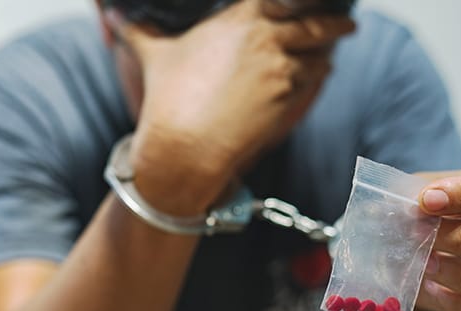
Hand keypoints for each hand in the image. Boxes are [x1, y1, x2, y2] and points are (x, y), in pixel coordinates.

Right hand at [105, 1, 354, 212]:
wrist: (185, 144)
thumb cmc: (169, 97)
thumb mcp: (153, 54)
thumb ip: (138, 29)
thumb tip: (114, 16)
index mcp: (240, 17)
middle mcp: (267, 36)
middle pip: (317, 19)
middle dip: (335, 20)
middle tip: (345, 21)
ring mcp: (282, 67)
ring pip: (321, 51)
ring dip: (327, 49)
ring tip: (332, 47)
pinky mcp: (288, 96)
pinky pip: (315, 78)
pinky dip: (319, 74)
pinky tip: (319, 72)